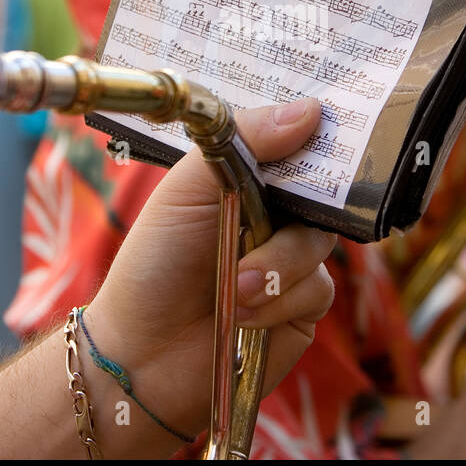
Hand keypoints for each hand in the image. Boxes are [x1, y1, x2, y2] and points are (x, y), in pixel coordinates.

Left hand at [82, 97, 335, 437]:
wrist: (142, 354)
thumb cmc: (154, 265)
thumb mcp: (187, 190)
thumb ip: (244, 144)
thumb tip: (309, 111)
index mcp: (249, 179)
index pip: (296, 144)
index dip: (313, 133)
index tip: (323, 120)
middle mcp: (276, 215)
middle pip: (322, 193)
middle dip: (298, 206)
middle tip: (270, 214)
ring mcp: (292, 261)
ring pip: (318, 244)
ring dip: (274, 266)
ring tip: (233, 287)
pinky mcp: (303, 306)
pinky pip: (316, 289)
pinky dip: (277, 301)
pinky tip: (242, 315)